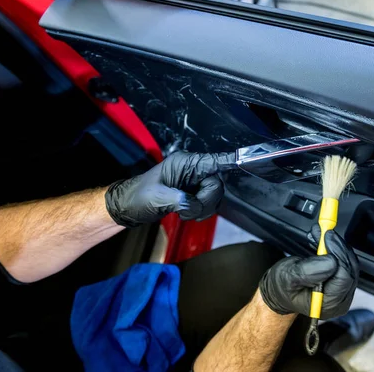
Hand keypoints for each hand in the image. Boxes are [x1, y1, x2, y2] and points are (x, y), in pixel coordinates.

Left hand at [105, 152, 234, 226]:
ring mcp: (194, 182)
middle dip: (204, 201)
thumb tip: (192, 203)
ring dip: (201, 209)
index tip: (246, 160)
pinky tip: (184, 213)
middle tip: (185, 209)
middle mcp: (192, 170)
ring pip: (214, 196)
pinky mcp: (193, 194)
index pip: (214, 161)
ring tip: (181, 212)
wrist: (128, 208)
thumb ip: (178, 199)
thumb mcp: (156, 198)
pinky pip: (208, 204)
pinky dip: (199, 212)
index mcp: (184, 163)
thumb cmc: (138, 197)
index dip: (230, 161)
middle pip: (217, 185)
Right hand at [258, 226, 358, 318]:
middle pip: (349, 269)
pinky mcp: (342, 281)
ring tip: (321, 234)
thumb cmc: (283, 288)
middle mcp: (340, 300)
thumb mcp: (288, 278)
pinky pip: (345, 261)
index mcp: (327, 304)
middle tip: (324, 231)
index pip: (343, 277)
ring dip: (336, 245)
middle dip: (337, 246)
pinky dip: (335, 248)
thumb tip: (331, 261)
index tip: (327, 238)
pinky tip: (324, 241)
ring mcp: (343, 291)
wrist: (282, 290)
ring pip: (349, 262)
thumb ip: (308, 272)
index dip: (337, 254)